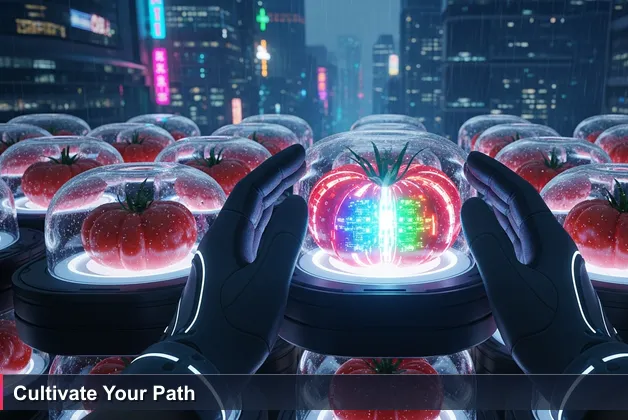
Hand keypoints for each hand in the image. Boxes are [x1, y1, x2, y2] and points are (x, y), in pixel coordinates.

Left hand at [162, 144, 307, 374]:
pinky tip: (280, 224)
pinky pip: (252, 237)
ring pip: (251, 218)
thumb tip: (296, 203)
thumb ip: (284, 242)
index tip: (301, 151)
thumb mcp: (266, 284)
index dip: (277, 168)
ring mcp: (222, 260)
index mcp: (225, 239)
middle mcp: (220, 244)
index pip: (252, 190)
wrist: (200, 366)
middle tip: (301, 160)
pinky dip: (270, 222)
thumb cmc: (233, 328)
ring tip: (295, 184)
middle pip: (250, 200)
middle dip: (276, 177)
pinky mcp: (227, 276)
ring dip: (274, 197)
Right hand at [461, 152, 612, 374]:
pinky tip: (495, 236)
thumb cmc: (545, 329)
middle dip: (496, 185)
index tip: (472, 158)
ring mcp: (554, 267)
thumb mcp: (507, 284)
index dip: (495, 174)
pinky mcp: (549, 285)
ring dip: (500, 207)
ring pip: (523, 226)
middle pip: (523, 206)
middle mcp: (555, 248)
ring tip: (479, 193)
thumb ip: (486, 243)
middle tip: (471, 169)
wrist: (581, 370)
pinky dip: (504, 232)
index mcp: (551, 241)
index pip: (520, 195)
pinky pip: (523, 246)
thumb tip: (472, 206)